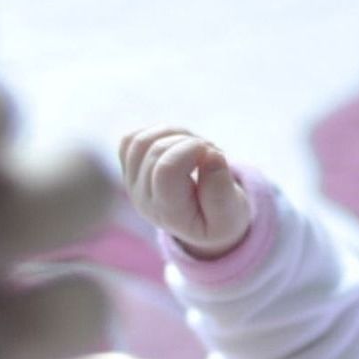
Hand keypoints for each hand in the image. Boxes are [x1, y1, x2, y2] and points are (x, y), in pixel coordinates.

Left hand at [118, 127, 251, 259]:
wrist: (204, 224)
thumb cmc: (220, 218)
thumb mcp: (230, 216)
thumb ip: (221, 192)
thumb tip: (210, 155)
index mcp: (169, 214)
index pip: (166, 170)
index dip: (192, 149)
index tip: (213, 153)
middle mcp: (144, 200)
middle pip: (156, 151)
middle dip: (190, 142)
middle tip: (211, 154)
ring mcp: (132, 184)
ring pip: (141, 141)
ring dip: (175, 134)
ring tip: (196, 148)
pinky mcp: (128, 169)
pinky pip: (131, 139)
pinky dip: (158, 134)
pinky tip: (178, 146)